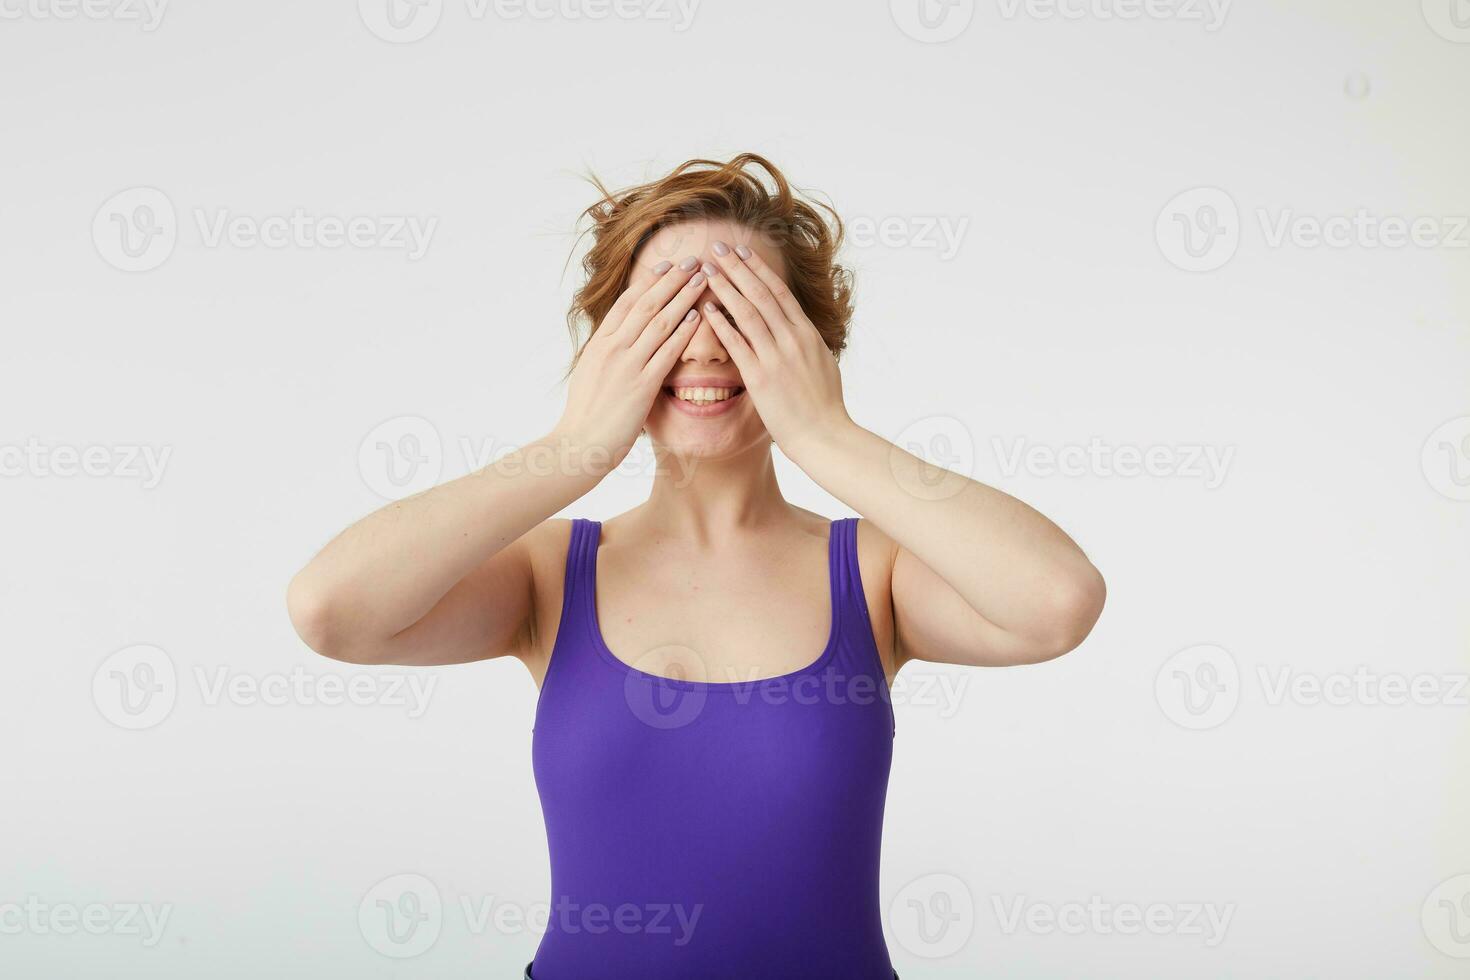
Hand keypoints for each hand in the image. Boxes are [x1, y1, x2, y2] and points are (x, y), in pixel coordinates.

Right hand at [553, 256, 707, 471]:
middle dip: (671, 280)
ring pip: (659, 322)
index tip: (666, 266)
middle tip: (692, 261)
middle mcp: (612, 348)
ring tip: (701, 280)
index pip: (627, 303)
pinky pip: (666, 353)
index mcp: (599, 343)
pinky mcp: (641, 386)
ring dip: (683, 297)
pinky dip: (682, 333)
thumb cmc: (584, 416)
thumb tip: (614, 341)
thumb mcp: (589, 375)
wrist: (577, 445)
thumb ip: (604, 354)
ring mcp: (627, 365)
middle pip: (647, 304)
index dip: (649, 282)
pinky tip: (697, 318)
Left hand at [698, 241, 853, 461]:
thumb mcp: (822, 364)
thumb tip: (798, 330)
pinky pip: (738, 344)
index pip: (780, 292)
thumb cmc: (824, 406)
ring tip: (707, 270)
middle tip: (718, 248)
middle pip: (761, 294)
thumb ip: (807, 343)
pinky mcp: (761, 378)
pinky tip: (707, 309)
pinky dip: (721, 324)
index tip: (742, 251)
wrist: (825, 435)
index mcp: (807, 334)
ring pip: (747, 313)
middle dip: (737, 268)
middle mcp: (792, 339)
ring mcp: (777, 357)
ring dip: (726, 288)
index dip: (758, 269)